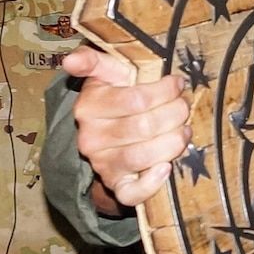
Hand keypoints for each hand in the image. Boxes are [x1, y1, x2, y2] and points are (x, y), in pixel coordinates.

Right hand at [62, 46, 190, 208]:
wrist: (106, 136)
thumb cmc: (116, 96)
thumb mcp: (106, 74)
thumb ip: (92, 60)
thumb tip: (69, 60)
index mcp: (89, 106)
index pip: (136, 99)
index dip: (164, 91)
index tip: (177, 84)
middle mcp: (91, 138)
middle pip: (145, 127)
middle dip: (174, 114)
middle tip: (184, 106)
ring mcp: (102, 164)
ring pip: (143, 157)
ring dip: (173, 142)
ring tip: (183, 131)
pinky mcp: (115, 185)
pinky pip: (132, 193)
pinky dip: (152, 182)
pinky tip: (166, 167)